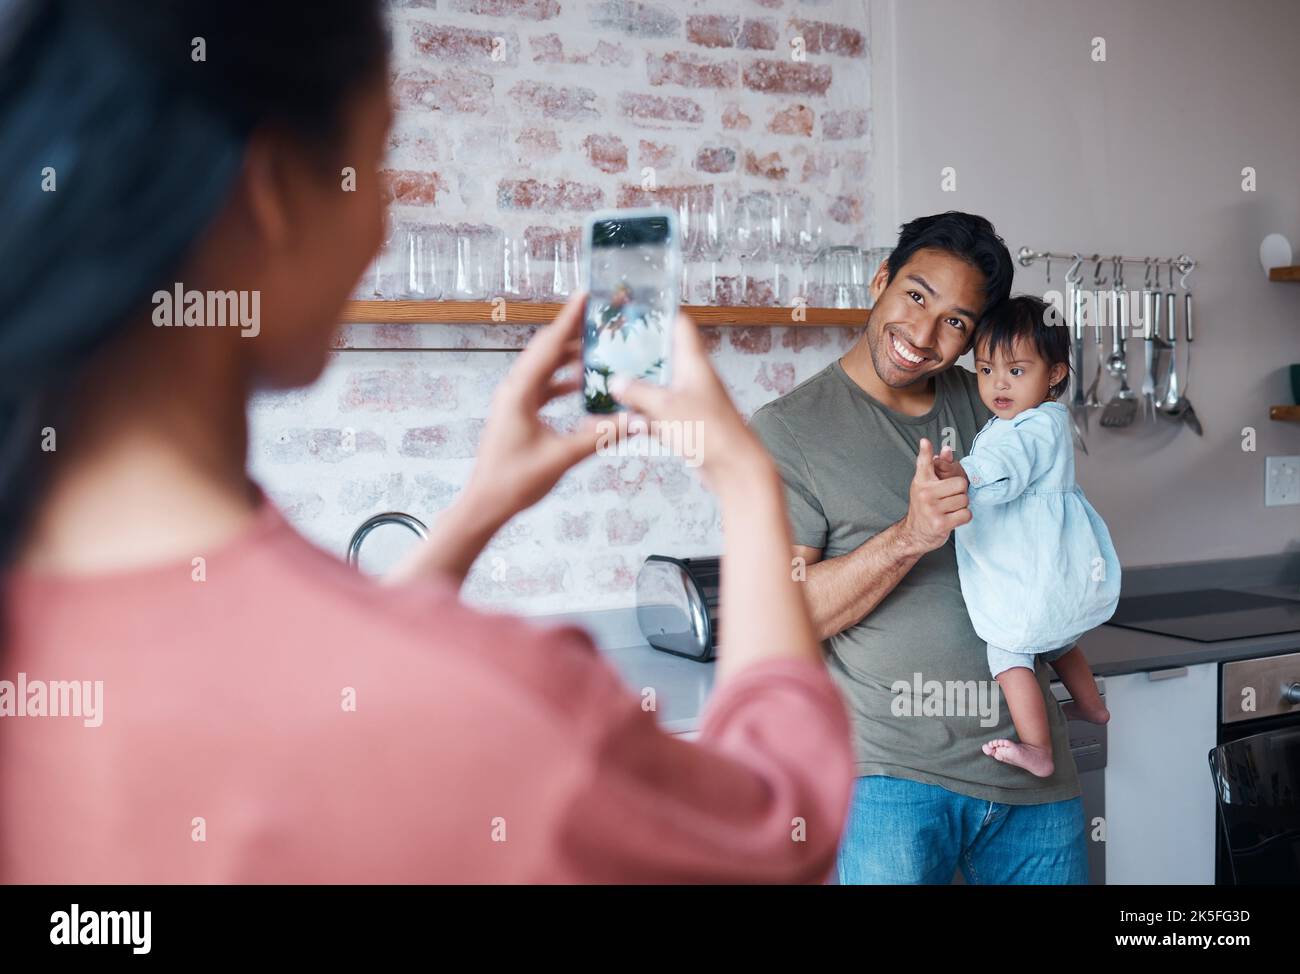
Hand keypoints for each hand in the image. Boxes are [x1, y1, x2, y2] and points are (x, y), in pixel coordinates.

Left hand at [461, 290, 608, 518]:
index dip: (570, 319)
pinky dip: (563, 381)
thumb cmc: (514, 481)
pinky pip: (543, 387)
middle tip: (599, 318)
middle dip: (573, 333)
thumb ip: (599, 437)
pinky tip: (582, 385)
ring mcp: (514, 401)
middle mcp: (514, 390)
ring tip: (597, 348)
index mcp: (520, 392)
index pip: (549, 345)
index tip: (586, 295)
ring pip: (545, 369)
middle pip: (547, 350)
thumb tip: (635, 421)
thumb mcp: (562, 458)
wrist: (485, 505)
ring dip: (569, 358)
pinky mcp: (517, 414)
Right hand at [609, 313, 771, 492]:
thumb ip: (638, 393)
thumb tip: (615, 382)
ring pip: (656, 389)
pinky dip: (638, 418)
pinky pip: (655, 416)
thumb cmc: (710, 431)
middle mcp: (692, 379)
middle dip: (637, 353)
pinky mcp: (685, 425)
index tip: (636, 308)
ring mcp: (688, 402)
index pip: (680, 326)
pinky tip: (616, 422)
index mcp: (694, 363)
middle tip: (610, 347)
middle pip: (663, 357)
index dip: (661, 313)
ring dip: (634, 389)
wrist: (734, 469)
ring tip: (605, 382)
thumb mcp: (666, 407)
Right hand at [900, 438, 970, 553]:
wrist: (914, 533)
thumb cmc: (924, 506)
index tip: (925, 442)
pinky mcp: (940, 524)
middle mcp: (925, 494)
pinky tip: (952, 518)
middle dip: (960, 492)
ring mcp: (932, 509)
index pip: (925, 463)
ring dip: (961, 506)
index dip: (926, 452)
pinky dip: (963, 517)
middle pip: (961, 483)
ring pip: (964, 500)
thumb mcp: (926, 485)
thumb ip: (937, 467)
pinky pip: (966, 514)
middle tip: (949, 498)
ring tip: (949, 509)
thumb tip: (946, 449)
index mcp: (921, 482)